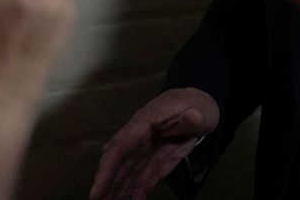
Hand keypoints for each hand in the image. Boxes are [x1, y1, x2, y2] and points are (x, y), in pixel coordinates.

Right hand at [90, 88, 220, 199]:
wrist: (199, 110)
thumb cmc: (198, 108)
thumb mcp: (202, 112)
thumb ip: (195, 118)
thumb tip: (193, 116)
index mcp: (146, 122)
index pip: (121, 146)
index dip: (108, 168)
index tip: (97, 189)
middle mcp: (139, 138)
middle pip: (117, 161)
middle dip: (106, 182)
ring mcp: (145, 151)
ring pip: (126, 172)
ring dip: (117, 190)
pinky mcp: (153, 161)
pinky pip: (141, 178)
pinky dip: (135, 191)